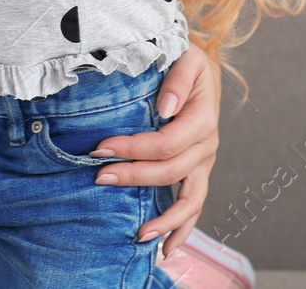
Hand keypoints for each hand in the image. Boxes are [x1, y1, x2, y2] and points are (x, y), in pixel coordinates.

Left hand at [90, 39, 220, 254]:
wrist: (197, 64)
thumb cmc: (184, 57)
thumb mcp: (185, 56)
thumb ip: (177, 80)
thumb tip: (164, 108)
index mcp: (202, 117)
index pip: (166, 142)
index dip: (132, 148)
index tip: (99, 148)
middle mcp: (207, 145)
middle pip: (170, 171)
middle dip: (132, 176)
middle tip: (98, 177)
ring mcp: (204, 163)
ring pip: (189, 200)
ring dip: (164, 220)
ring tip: (139, 237)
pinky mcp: (198, 172)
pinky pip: (194, 206)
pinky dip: (182, 229)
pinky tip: (166, 249)